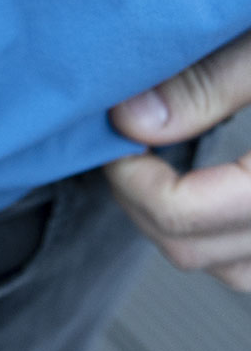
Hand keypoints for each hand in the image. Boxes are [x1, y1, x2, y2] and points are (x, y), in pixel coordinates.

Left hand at [106, 29, 250, 290]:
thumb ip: (211, 79)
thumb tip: (131, 122)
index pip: (185, 215)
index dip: (132, 181)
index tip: (117, 138)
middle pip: (195, 250)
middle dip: (146, 202)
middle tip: (132, 147)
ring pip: (233, 272)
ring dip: (187, 227)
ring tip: (171, 165)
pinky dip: (232, 238)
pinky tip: (216, 185)